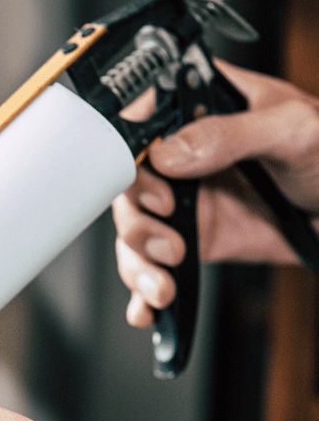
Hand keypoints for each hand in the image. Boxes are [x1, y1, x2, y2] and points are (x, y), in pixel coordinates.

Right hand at [113, 60, 318, 326]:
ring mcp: (185, 202)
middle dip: (138, 225)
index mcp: (200, 111)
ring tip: (162, 286)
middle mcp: (183, 158)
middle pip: (128, 190)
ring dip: (138, 265)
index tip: (159, 188)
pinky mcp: (193, 241)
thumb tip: (169, 153)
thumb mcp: (291, 129)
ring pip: (135, 234)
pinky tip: (147, 308)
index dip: (134, 160)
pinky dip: (143, 293)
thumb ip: (229, 134)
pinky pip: (155, 266)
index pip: (141, 127)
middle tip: (169, 245)